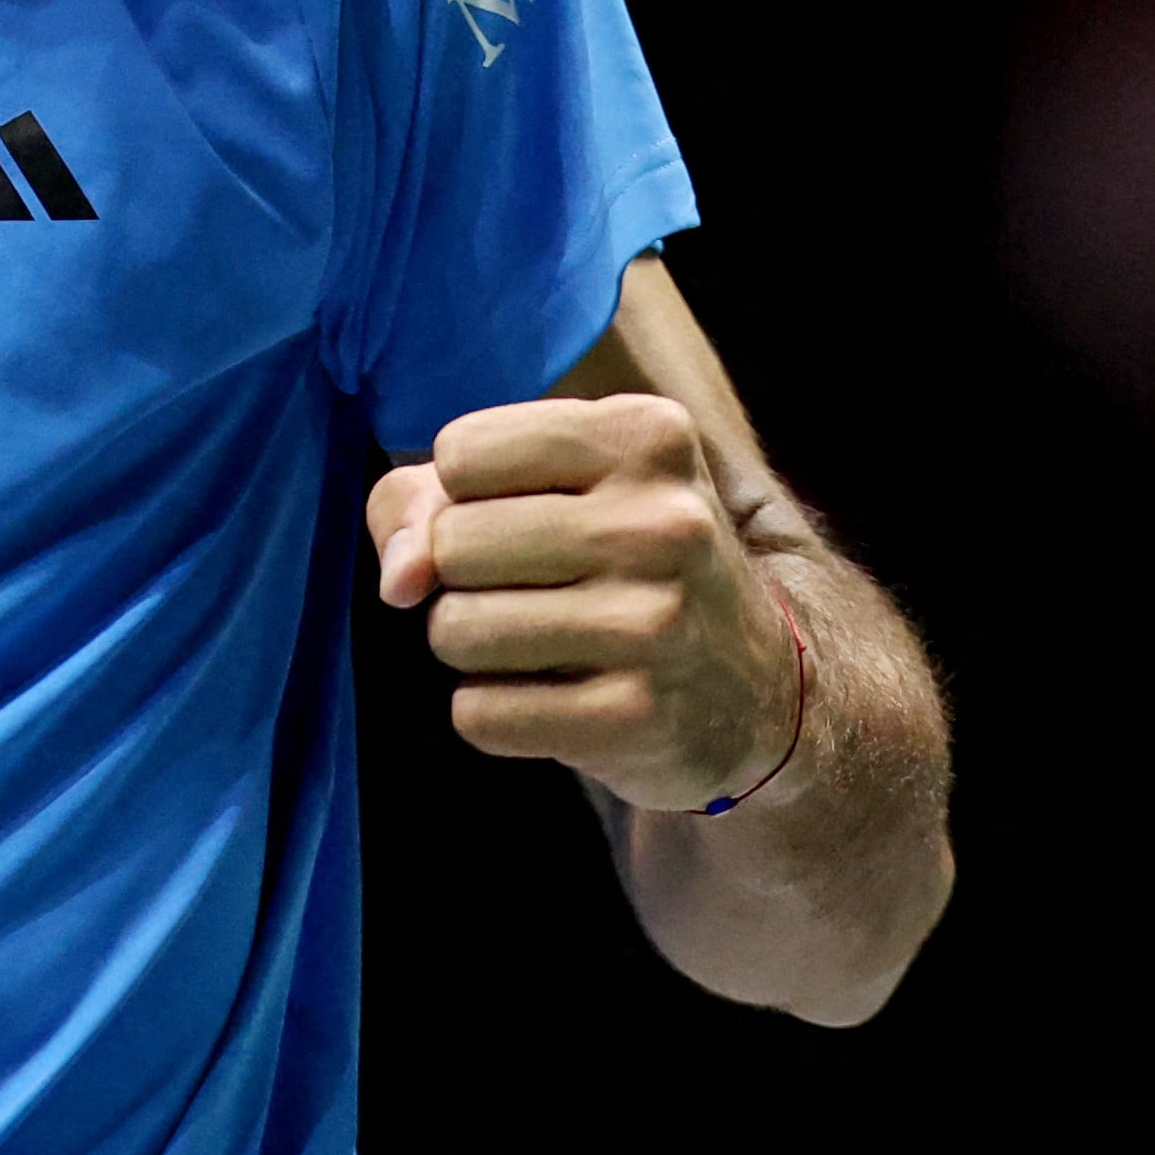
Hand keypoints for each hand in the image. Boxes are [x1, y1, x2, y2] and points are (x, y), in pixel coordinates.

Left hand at [366, 392, 802, 811]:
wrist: (756, 692)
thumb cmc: (624, 564)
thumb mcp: (552, 490)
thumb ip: (427, 499)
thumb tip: (398, 579)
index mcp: (647, 436)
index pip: (461, 452)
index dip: (465, 494)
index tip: (525, 514)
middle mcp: (663, 521)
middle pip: (452, 543)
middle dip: (463, 576)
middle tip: (535, 589)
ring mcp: (656, 624)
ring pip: (453, 630)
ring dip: (473, 647)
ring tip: (542, 643)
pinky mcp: (635, 719)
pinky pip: (478, 714)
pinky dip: (492, 713)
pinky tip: (555, 699)